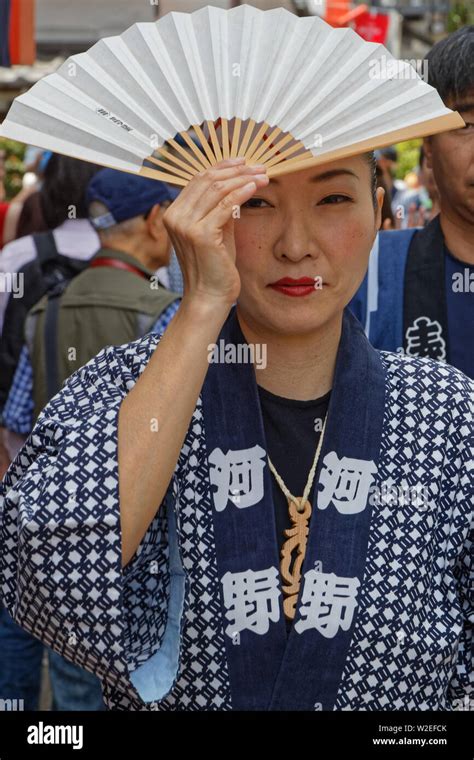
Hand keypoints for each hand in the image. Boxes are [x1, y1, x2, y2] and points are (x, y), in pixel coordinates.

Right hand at [163, 158, 268, 307]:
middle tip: (259, 167)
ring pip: (217, 189)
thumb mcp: (218, 231)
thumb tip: (239, 184)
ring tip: (262, 176)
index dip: (222, 166)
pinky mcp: (201, 235)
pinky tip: (255, 187)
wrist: (209, 296)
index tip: (244, 162)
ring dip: (243, 178)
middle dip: (236, 170)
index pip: (198, 179)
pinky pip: (225, 206)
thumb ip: (221, 208)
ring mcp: (186, 225)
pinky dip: (242, 193)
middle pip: (207, 180)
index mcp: (175, 213)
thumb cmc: (216, 267)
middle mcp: (176, 216)